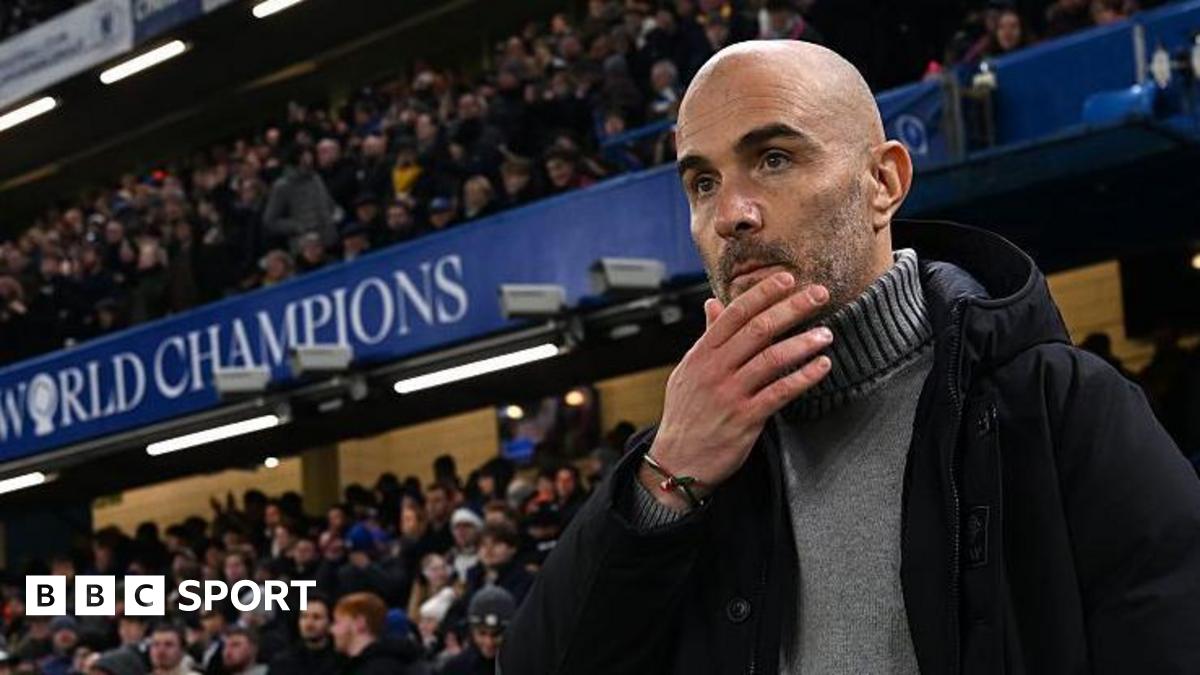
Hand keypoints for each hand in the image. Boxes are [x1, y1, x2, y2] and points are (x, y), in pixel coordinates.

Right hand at [641, 272, 832, 508]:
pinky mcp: (745, 419)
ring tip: (826, 333)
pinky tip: (821, 367)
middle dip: (791, 308)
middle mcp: (715, 369)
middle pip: (758, 329)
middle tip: (819, 294)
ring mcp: (730, 394)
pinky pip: (779, 392)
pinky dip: (803, 377)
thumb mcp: (689, 370)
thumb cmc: (686, 413)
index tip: (787, 279)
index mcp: (702, 353)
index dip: (763, 293)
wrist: (677, 461)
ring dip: (803, 342)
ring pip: (771, 359)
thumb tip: (712, 303)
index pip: (734, 313)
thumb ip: (707, 337)